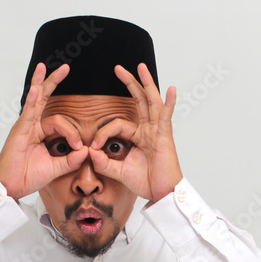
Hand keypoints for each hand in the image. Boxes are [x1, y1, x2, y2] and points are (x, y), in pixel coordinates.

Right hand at [0, 63, 88, 199]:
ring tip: (45, 67)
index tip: (79, 148)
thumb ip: (71, 160)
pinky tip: (35, 89)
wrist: (11, 188)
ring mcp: (24, 127)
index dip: (73, 133)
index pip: (60, 123)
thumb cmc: (26, 177)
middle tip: (65, 68)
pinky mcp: (19, 132)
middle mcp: (31, 126)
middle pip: (43, 99)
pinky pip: (27, 113)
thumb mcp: (55, 168)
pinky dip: (31, 100)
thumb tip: (87, 151)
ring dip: (41, 82)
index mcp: (39, 133)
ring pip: (34, 100)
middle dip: (53, 82)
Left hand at [87, 63, 181, 203]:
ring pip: (151, 102)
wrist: (161, 193)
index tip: (94, 147)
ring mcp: (157, 131)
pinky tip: (171, 89)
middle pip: (139, 101)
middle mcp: (148, 130)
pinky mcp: (164, 136)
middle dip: (129, 83)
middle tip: (118, 68)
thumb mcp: (119, 171)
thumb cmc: (146, 182)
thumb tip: (90, 152)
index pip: (117, 124)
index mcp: (138, 136)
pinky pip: (166, 116)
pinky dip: (169, 103)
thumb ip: (104, 162)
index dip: (103, 133)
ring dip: (145, 83)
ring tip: (141, 67)